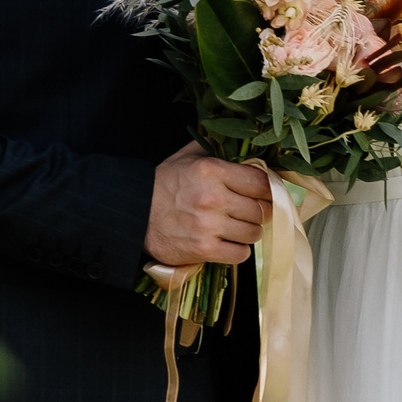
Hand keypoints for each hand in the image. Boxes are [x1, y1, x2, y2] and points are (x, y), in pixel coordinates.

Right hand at [145, 141, 271, 267]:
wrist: (136, 213)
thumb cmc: (164, 183)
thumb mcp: (188, 156)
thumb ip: (215, 148)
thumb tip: (242, 146)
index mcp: (212, 170)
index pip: (260, 182)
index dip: (266, 189)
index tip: (262, 194)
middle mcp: (213, 197)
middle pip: (261, 210)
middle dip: (258, 212)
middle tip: (248, 212)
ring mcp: (209, 225)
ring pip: (254, 233)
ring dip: (248, 231)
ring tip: (235, 227)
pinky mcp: (204, 249)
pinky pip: (240, 254)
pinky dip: (237, 250)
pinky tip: (227, 242)